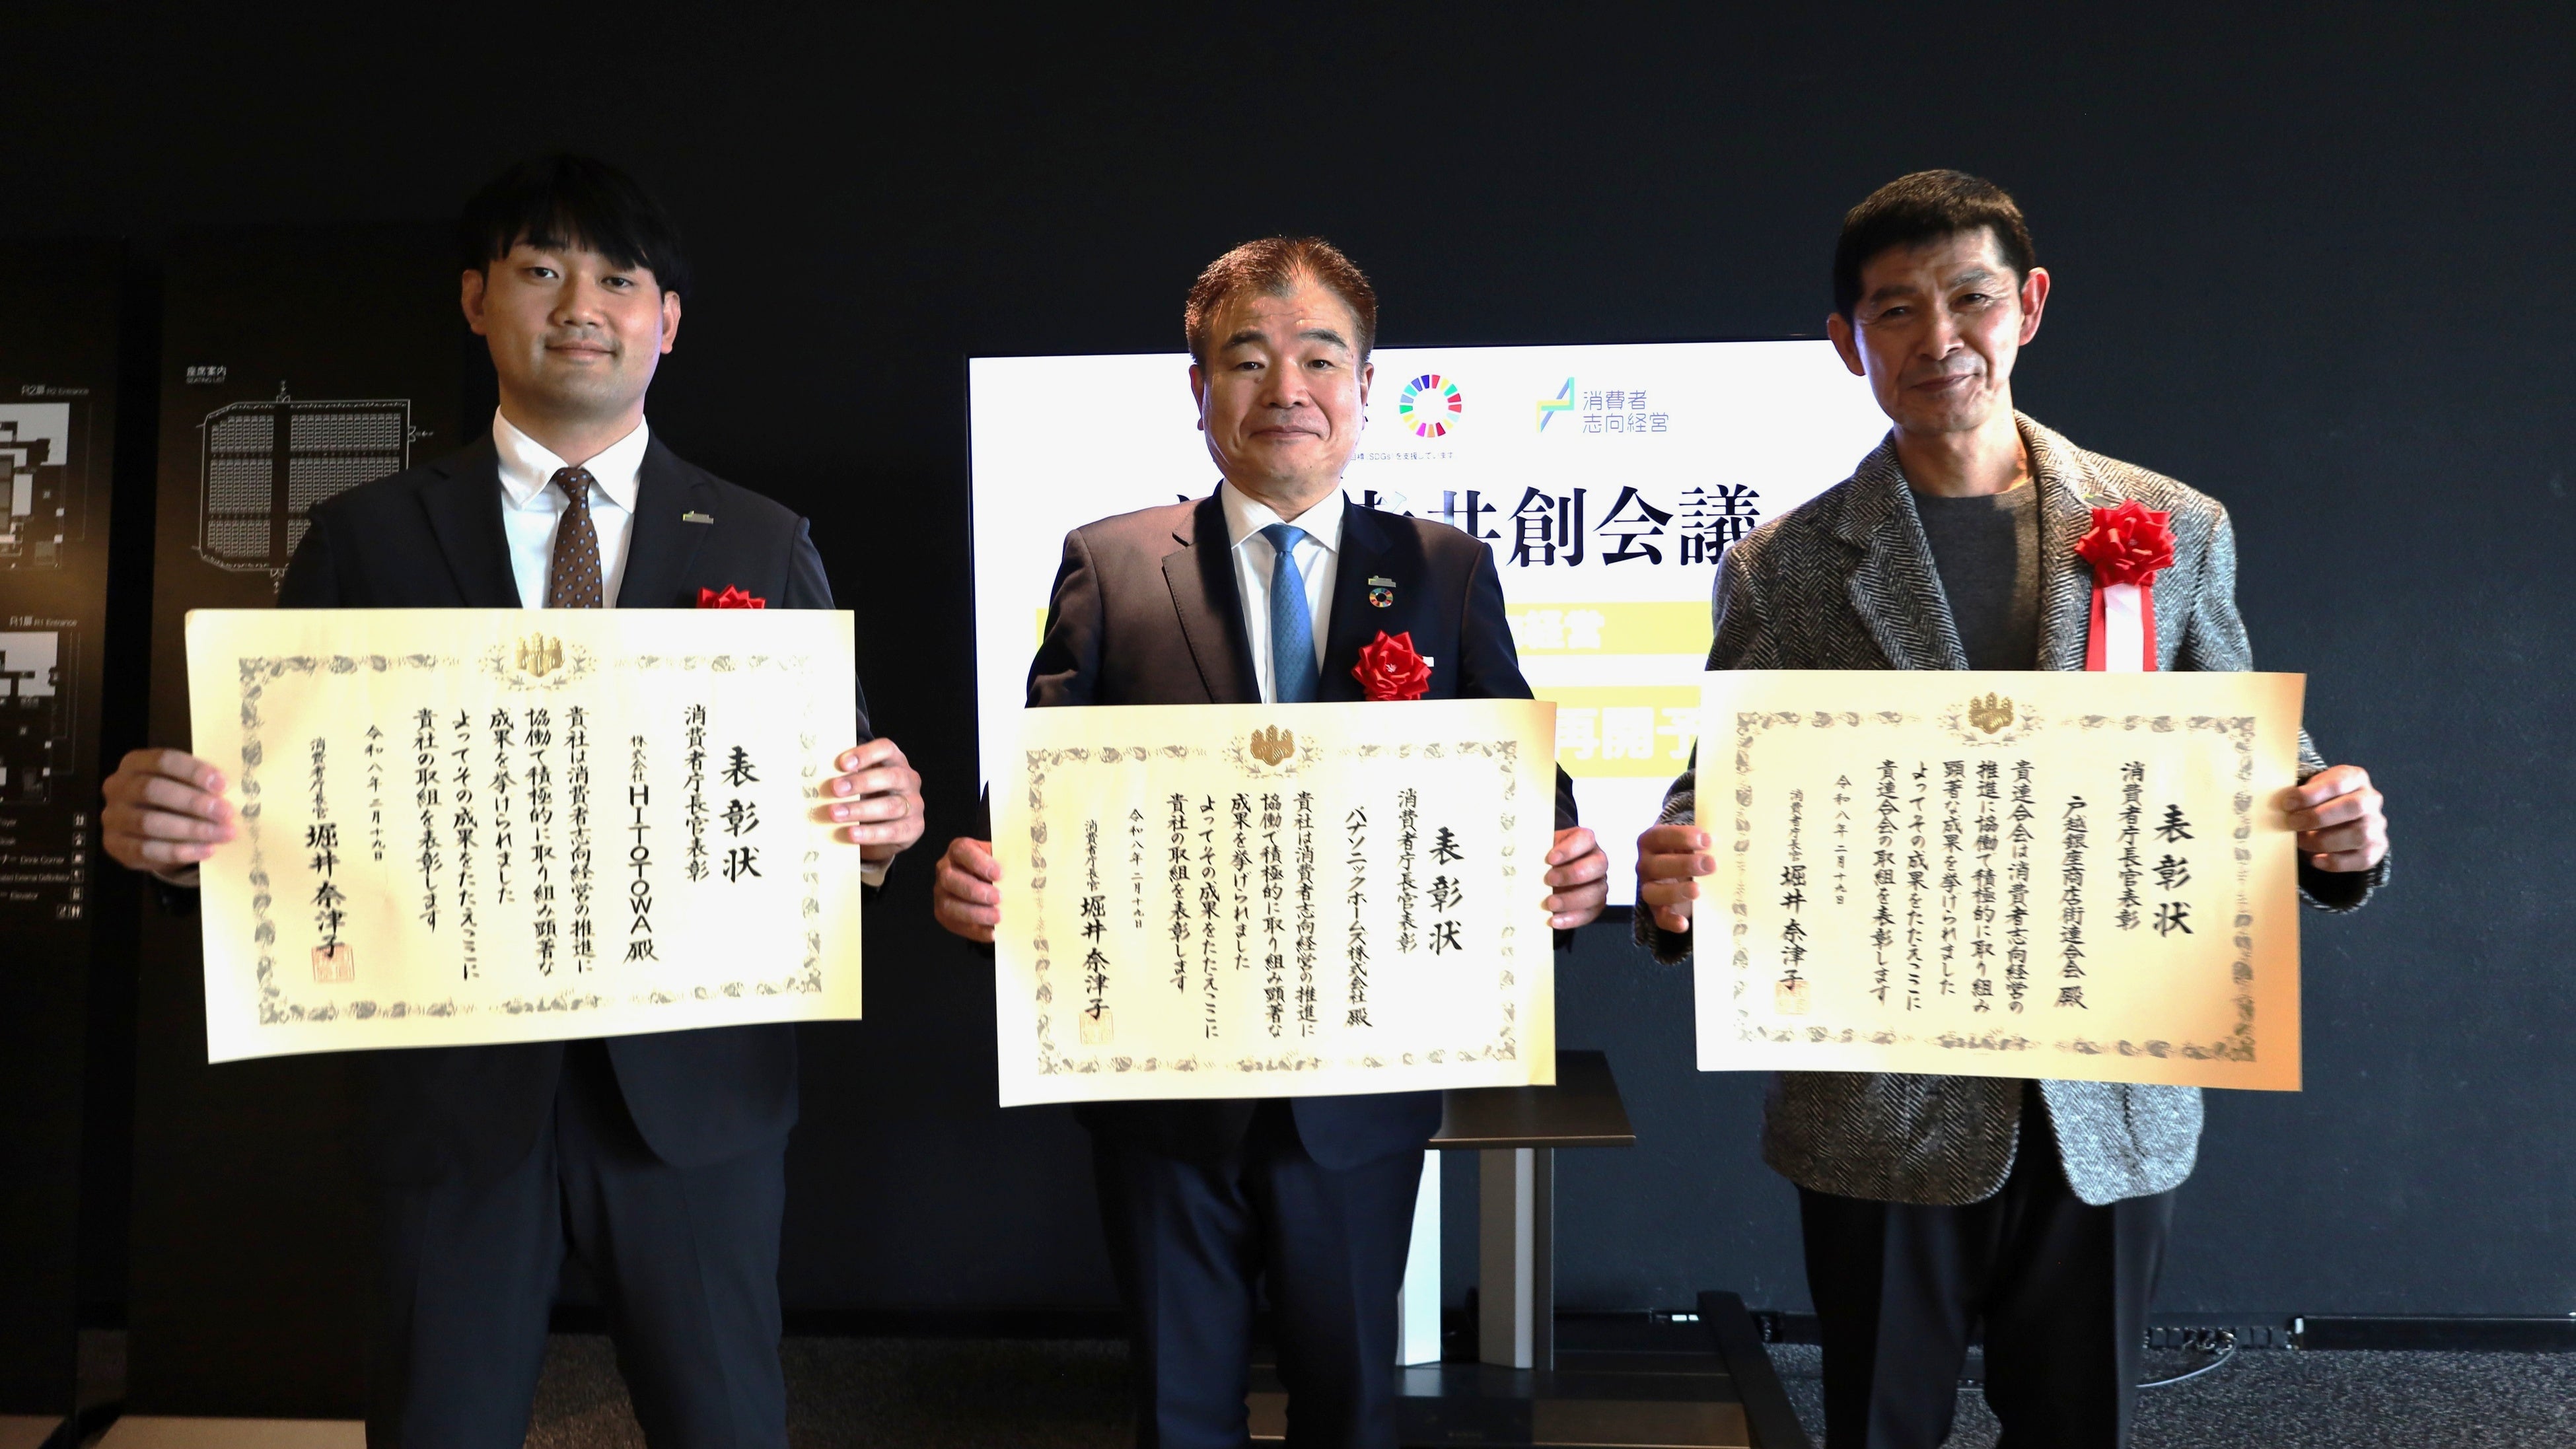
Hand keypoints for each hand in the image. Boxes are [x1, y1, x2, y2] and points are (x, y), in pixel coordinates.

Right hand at [102, 748, 235, 883]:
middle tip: (226, 813)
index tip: (223, 785)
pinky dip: (180, 851)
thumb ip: (200, 784)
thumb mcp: (184, 785)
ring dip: (192, 829)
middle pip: (153, 789)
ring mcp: (112, 817)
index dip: (193, 771)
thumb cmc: (173, 800)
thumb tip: (228, 791)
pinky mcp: (115, 845)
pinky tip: (206, 850)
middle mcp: (117, 787)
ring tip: (223, 834)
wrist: (148, 832)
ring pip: (150, 822)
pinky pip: (147, 849)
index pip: (163, 761)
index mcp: (135, 763)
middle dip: (194, 802)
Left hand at [823, 738, 922, 861]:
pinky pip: (893, 831)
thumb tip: (817, 772)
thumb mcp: (860, 782)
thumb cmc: (867, 798)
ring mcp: (915, 804)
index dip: (865, 754)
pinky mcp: (914, 828)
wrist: (885, 831)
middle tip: (834, 789)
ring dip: (860, 810)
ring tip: (835, 814)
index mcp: (895, 761)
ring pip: (891, 806)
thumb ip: (847, 775)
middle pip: (891, 777)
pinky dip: (871, 833)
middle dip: (860, 783)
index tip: (841, 763)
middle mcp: (909, 780)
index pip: (886, 749)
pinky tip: (851, 833)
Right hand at [932, 837, 1001, 942]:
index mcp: (959, 850)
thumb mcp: (1001, 858)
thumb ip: (1007, 862)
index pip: (962, 851)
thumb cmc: (995, 868)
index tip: (999, 874)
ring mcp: (941, 892)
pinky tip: (992, 932)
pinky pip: (954, 924)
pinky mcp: (942, 913)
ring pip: (949, 905)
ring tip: (998, 917)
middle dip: (975, 890)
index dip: (979, 863)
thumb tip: (1026, 871)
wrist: (987, 884)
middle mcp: (945, 869)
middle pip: (950, 879)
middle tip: (998, 898)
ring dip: (975, 913)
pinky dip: (975, 930)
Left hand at [1543, 826, 1608, 928]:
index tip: (1550, 859)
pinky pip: (1589, 913)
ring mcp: (1599, 884)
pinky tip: (1554, 920)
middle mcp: (1597, 861)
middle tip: (1548, 880)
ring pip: (1596, 892)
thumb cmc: (1545, 858)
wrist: (1547, 874)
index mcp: (1585, 841)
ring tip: (1549, 903)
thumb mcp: (1541, 849)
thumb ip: (1536, 850)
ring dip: (1571, 900)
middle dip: (1572, 874)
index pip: (1586, 839)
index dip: (1570, 849)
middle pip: (1598, 865)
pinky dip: (1571, 918)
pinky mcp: (1595, 905)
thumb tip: (1516, 858)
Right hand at [1636, 823, 1714, 935]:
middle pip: (1656, 865)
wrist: (1683, 873)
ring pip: (1652, 892)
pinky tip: (1684, 923)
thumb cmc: (1690, 851)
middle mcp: (1645, 865)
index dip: (1681, 837)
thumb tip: (1730, 841)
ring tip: (1698, 890)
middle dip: (1684, 864)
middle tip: (1711, 864)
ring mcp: (1648, 888)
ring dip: (1676, 891)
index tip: (1707, 839)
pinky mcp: (1657, 910)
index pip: (1658, 836)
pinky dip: (1670, 921)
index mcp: (1651, 842)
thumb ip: (1703, 841)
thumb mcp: (1692, 842)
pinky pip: (1659, 917)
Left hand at [2285, 764, 2387, 871]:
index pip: (2338, 783)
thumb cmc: (2320, 799)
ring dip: (2324, 841)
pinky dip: (2336, 862)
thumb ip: (2299, 794)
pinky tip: (2315, 860)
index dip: (2311, 794)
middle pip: (2354, 807)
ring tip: (2300, 842)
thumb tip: (2277, 804)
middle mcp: (2371, 799)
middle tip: (2292, 823)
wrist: (2341, 817)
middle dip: (2318, 817)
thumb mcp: (2311, 788)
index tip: (2287, 803)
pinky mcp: (2377, 847)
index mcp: (2355, 778)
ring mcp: (2377, 824)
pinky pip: (2362, 859)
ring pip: (2359, 834)